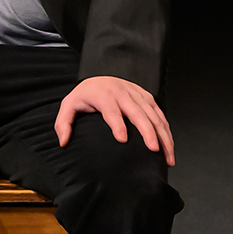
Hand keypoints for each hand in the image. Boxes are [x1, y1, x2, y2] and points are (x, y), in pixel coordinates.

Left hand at [56, 75, 176, 164]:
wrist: (100, 78)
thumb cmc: (85, 95)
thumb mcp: (69, 105)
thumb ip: (63, 123)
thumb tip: (64, 141)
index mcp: (104, 95)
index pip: (112, 111)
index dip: (118, 125)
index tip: (122, 140)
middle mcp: (123, 94)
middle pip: (138, 113)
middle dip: (148, 132)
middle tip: (154, 150)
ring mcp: (137, 95)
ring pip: (154, 115)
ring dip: (163, 135)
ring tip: (167, 155)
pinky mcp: (147, 97)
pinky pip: (159, 113)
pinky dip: (165, 128)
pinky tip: (168, 143)